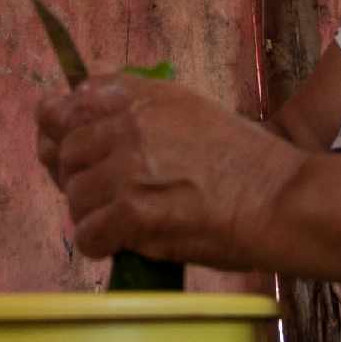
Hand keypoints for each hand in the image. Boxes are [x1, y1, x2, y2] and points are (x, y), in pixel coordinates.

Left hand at [34, 74, 304, 269]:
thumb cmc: (246, 162)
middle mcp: (128, 124)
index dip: (60, 133)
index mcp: (141, 96)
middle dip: (75, 180)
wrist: (280, 198)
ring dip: (92, 215)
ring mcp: (127, 167)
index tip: (72, 154)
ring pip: (73, 198)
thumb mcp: (191, 111)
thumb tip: (88, 124)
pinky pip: (87, 235)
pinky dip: (101, 245)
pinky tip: (126, 243)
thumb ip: (140, 111)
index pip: (65, 106)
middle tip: (104, 199)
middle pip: (63, 154)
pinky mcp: (132, 211)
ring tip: (124, 224)